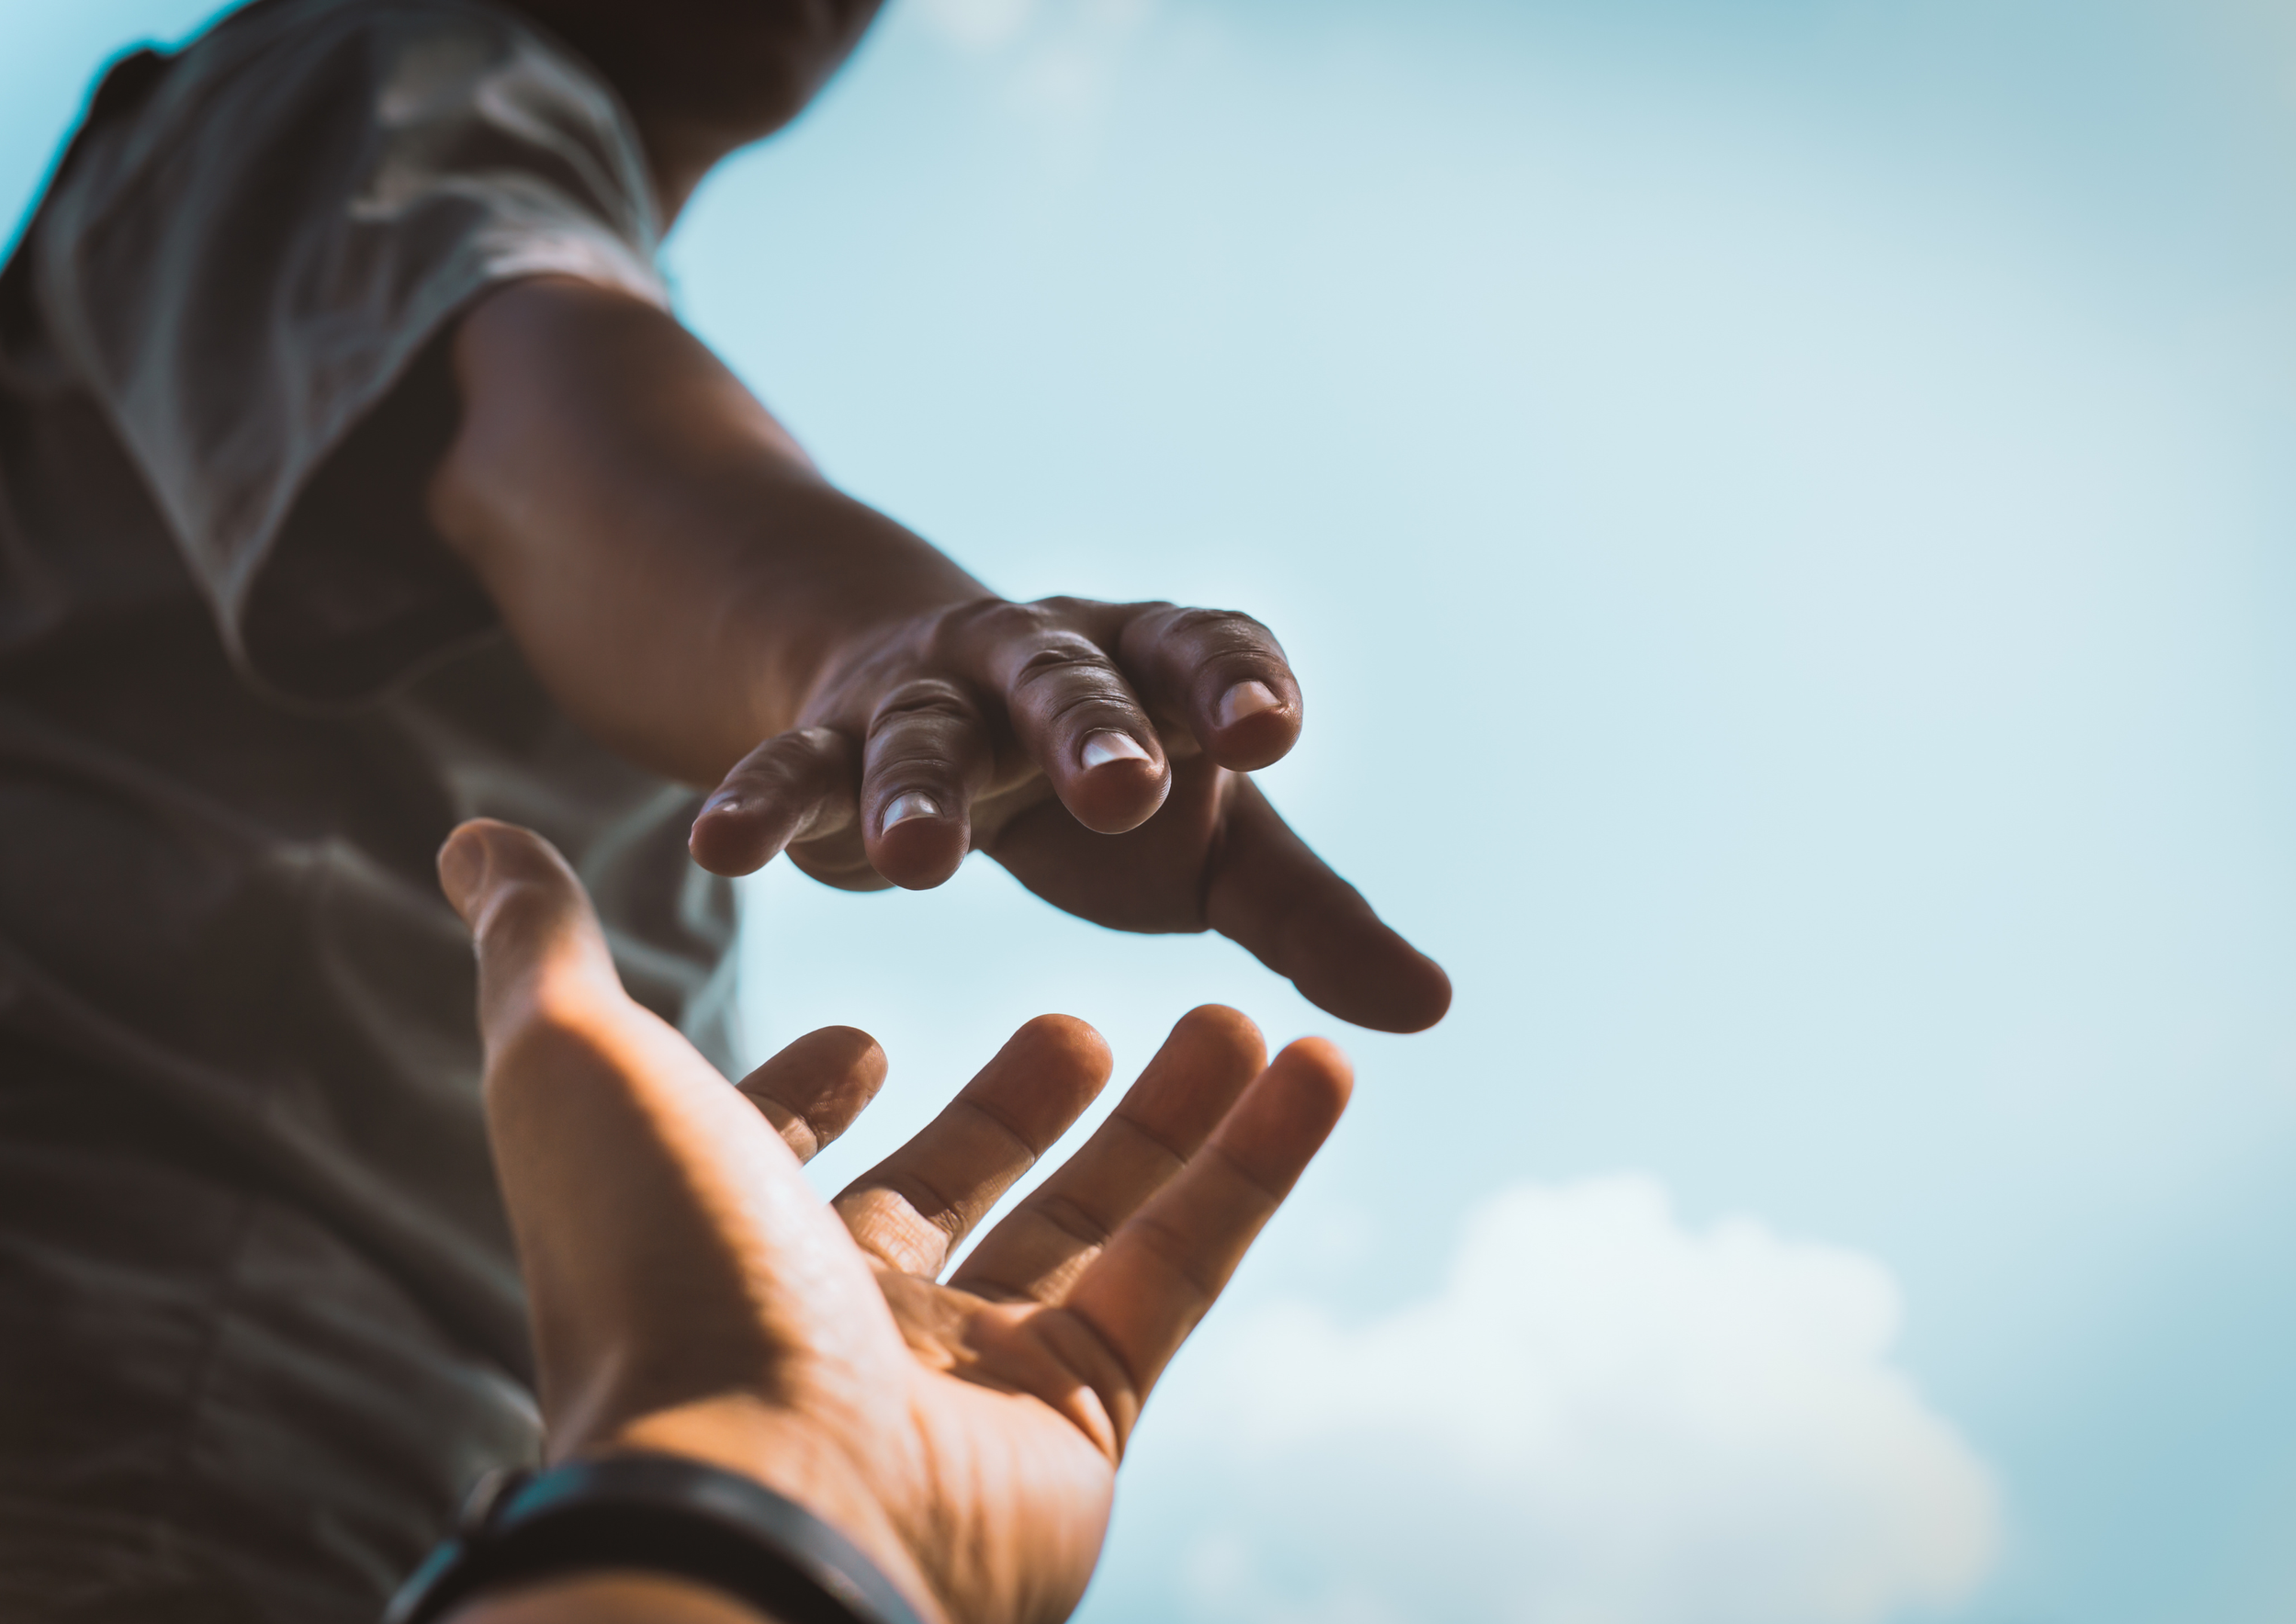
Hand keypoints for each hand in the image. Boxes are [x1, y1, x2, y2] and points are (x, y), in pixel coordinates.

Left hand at [437, 818, 1352, 1623]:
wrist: (763, 1495)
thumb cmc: (659, 1272)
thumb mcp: (579, 1066)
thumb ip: (542, 949)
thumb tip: (473, 836)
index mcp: (722, 1235)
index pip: (778, 1157)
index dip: (815, 1096)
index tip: (867, 1036)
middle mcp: (840, 1313)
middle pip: (955, 1184)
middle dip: (1019, 1104)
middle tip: (1081, 1022)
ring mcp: (965, 1374)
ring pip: (1093, 1222)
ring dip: (1172, 1118)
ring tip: (1241, 1014)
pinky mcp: (1080, 1415)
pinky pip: (1182, 1271)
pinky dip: (1256, 1168)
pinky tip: (1316, 1065)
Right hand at [688, 596, 1450, 1032]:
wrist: (935, 700)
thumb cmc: (1110, 786)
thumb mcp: (1217, 846)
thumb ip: (1312, 919)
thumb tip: (1433, 1009)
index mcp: (1155, 671)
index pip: (1205, 653)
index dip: (1236, 684)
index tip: (1271, 730)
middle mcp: (1043, 665)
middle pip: (1069, 683)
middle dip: (1092, 731)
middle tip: (1123, 788)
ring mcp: (929, 698)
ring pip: (921, 732)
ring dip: (916, 788)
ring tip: (917, 865)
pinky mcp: (830, 741)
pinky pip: (791, 768)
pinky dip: (759, 803)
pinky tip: (719, 847)